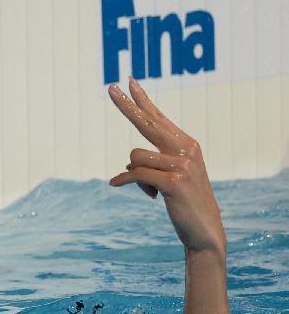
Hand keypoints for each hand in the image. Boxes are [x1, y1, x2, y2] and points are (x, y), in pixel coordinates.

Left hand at [107, 78, 225, 255]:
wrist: (204, 231)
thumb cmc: (184, 203)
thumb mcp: (171, 177)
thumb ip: (154, 162)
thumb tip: (128, 162)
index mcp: (187, 144)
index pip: (159, 117)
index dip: (143, 100)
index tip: (128, 82)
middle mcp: (186, 149)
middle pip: (148, 122)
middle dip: (127, 106)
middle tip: (109, 87)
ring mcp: (181, 164)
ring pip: (134, 156)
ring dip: (133, 174)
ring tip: (150, 189)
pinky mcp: (173, 181)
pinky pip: (134, 173)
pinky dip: (122, 180)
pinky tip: (116, 184)